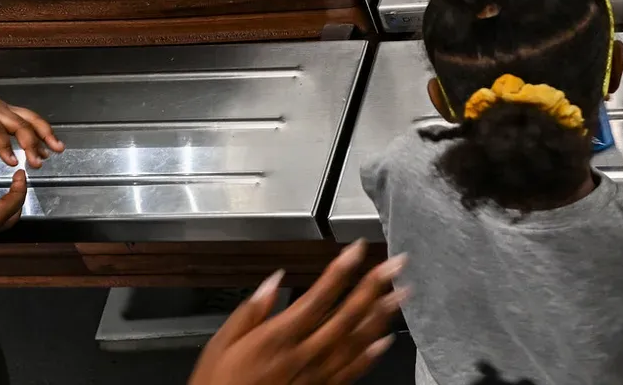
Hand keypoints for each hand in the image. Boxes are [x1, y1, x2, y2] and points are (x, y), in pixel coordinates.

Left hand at [0, 59, 62, 167]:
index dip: (5, 147)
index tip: (14, 162)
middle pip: (20, 125)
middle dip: (32, 143)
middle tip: (39, 163)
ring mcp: (3, 107)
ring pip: (29, 118)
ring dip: (45, 133)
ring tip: (58, 149)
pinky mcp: (5, 108)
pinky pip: (27, 117)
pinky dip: (40, 128)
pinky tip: (47, 141)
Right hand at [188, 244, 404, 384]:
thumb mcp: (220, 345)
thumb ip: (249, 312)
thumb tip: (273, 281)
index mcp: (277, 338)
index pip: (318, 297)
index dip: (340, 272)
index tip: (357, 249)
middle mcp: (302, 355)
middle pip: (346, 315)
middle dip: (373, 286)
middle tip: (396, 264)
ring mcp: (316, 375)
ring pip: (356, 340)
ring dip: (381, 315)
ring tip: (402, 292)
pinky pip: (352, 371)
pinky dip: (371, 354)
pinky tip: (387, 338)